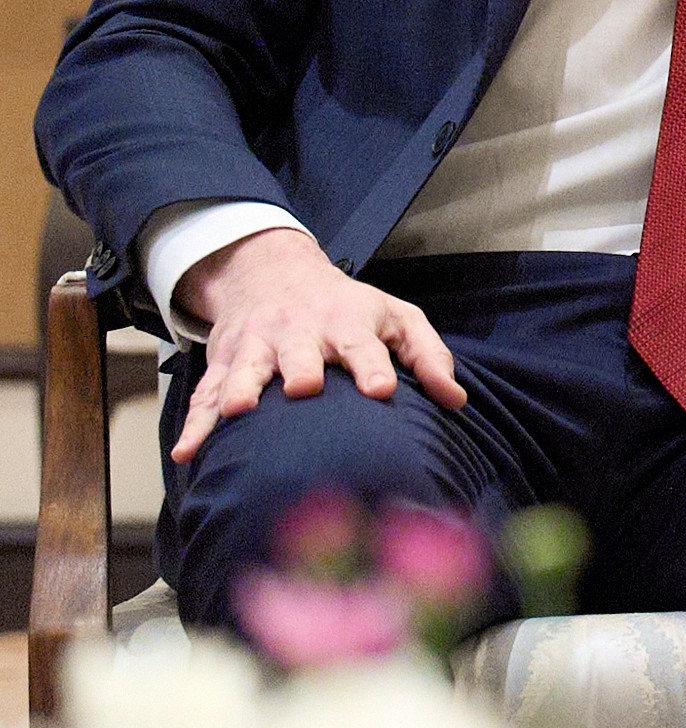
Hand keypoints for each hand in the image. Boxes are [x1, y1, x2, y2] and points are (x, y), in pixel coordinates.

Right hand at [171, 227, 467, 461]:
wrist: (274, 273)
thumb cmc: (349, 308)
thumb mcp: (397, 317)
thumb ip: (429, 356)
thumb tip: (456, 401)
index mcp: (347, 323)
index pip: (363, 345)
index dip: (372, 366)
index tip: (381, 391)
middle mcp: (299, 333)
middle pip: (299, 352)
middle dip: (300, 368)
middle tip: (303, 388)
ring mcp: (257, 348)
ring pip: (245, 371)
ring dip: (239, 390)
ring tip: (237, 412)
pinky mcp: (224, 365)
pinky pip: (205, 397)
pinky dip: (195, 425)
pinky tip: (187, 454)